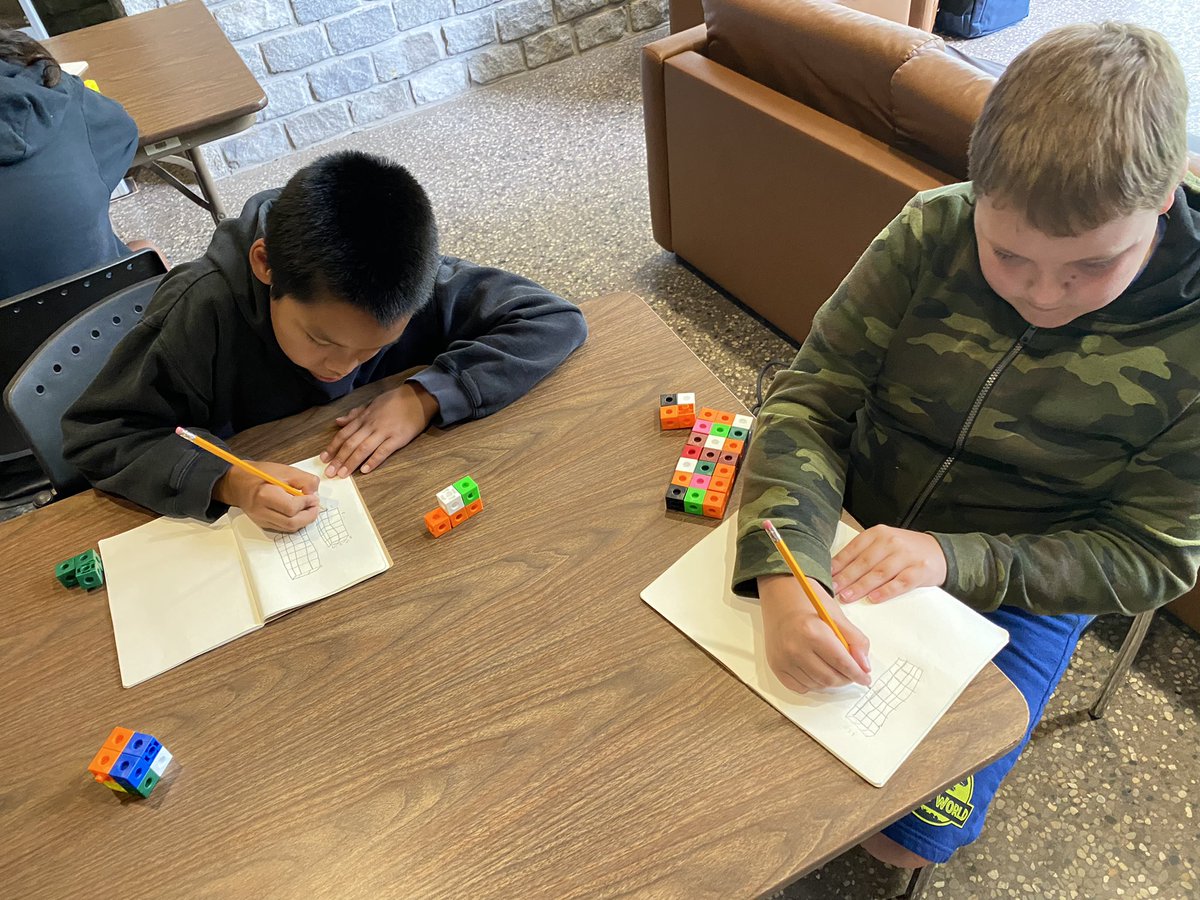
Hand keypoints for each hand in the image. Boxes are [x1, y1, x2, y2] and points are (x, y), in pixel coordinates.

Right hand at [214, 461, 320, 532]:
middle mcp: (261, 511)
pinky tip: (298, 512)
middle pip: (291, 523)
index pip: (291, 508)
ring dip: (303, 521)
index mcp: (265, 495)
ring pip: (288, 528)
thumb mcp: (285, 470)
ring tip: (308, 508)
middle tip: (315, 506)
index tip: (314, 497)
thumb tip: (314, 493)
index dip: (307, 503)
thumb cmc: (260, 474)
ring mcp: (261, 519)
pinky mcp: (262, 524)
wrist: (238, 482)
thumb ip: (304, 480)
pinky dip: (294, 522)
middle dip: (309, 516)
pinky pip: (283, 528)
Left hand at [320, 382, 438, 477]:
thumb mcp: (372, 404)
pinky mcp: (398, 438)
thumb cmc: (395, 401)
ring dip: (351, 462)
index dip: (332, 447)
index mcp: (364, 418)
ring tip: (342, 474)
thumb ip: (355, 414)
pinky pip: (383, 451)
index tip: (323, 459)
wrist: (418, 397)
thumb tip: (338, 422)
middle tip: (329, 472)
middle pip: (350, 444)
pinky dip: (373, 461)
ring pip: (363, 449)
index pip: (344, 434)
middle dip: (338, 459)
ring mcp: (384, 432)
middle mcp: (371, 425)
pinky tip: (365, 470)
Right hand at [758, 574, 871, 691]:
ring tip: (834, 669)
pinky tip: (817, 671)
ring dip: (830, 682)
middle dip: (846, 679)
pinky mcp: (776, 665)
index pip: (842, 663)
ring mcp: (783, 659)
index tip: (865, 679)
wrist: (779, 596)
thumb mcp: (836, 615)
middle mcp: (795, 647)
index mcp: (812, 632)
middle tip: (851, 673)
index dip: (857, 674)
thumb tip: (864, 666)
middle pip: (829, 678)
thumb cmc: (807, 602)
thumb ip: (855, 640)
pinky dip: (813, 684)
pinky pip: (800, 687)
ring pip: (816, 685)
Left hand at [830, 525, 946, 603]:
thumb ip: (863, 553)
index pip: (853, 549)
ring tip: (847, 597)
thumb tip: (835, 570)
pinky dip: (886, 591)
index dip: (838, 564)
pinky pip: (900, 582)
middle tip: (832, 590)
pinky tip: (873, 598)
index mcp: (878, 533)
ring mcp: (906, 556)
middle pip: (864, 562)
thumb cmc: (904, 550)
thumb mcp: (883, 544)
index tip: (825, 576)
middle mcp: (891, 542)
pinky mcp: (919, 570)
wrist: (939, 552)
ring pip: (879, 573)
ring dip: (861, 586)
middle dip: (846, 577)